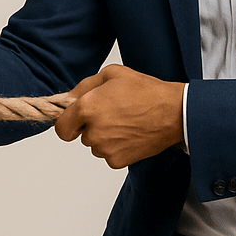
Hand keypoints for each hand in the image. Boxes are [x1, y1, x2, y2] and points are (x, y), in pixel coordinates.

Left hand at [53, 64, 184, 167]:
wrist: (174, 112)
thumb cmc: (145, 91)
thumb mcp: (111, 74)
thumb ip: (84, 87)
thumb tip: (68, 99)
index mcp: (86, 108)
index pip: (61, 128)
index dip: (68, 123)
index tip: (77, 120)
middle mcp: (92, 131)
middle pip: (80, 136)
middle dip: (90, 127)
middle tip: (112, 114)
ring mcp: (105, 148)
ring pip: (95, 146)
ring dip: (104, 137)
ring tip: (125, 122)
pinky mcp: (118, 161)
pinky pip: (109, 155)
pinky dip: (117, 148)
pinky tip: (131, 134)